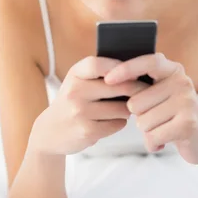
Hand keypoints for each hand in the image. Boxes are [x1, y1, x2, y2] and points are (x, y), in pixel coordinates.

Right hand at [29, 56, 146, 155]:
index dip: (120, 67)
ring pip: (122, 108)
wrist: (50, 132)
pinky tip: (113, 121)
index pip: (98, 65)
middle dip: (137, 89)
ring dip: (128, 109)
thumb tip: (139, 71)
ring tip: (125, 108)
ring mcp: (80, 112)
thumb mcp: (79, 82)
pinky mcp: (87, 131)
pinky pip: (117, 124)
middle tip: (147, 90)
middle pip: (118, 86)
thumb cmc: (74, 102)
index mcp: (75, 74)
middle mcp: (75, 92)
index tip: (135, 71)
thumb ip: (101, 74)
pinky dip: (120, 123)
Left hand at [103, 53, 197, 163]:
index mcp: (173, 71)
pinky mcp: (188, 124)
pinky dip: (153, 143)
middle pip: (136, 102)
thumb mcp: (160, 95)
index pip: (149, 62)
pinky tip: (165, 140)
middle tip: (157, 119)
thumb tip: (110, 80)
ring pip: (143, 121)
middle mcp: (182, 83)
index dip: (127, 68)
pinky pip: (153, 136)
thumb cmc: (173, 117)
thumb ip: (141, 86)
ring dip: (148, 131)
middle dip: (139, 117)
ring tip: (164, 128)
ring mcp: (187, 103)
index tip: (107, 79)